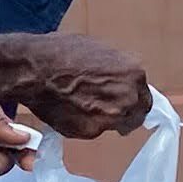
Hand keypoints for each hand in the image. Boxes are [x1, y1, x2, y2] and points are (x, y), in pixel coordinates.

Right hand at [13, 34, 152, 140]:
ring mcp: (110, 117)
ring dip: (104, 119)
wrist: (36, 69)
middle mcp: (128, 98)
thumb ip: (118, 70)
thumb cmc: (63, 53)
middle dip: (124, 113)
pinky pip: (93, 131)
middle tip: (107, 109)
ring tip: (82, 105)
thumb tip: (120, 79)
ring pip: (115, 125)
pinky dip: (84, 124)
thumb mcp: (100, 50)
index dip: (134, 101)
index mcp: (135, 74)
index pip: (146, 98)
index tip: (126, 104)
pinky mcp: (91, 131)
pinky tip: (69, 110)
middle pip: (136, 115)